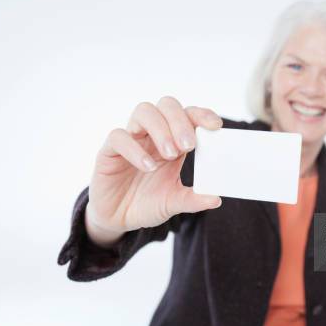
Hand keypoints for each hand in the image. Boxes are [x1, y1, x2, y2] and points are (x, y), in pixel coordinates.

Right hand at [85, 96, 222, 246]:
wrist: (117, 219)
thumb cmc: (147, 203)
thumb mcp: (174, 202)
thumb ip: (193, 199)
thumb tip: (216, 199)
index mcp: (173, 142)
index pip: (188, 115)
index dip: (201, 115)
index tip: (215, 126)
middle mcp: (152, 135)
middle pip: (167, 106)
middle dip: (180, 121)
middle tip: (189, 146)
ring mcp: (131, 140)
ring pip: (144, 112)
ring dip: (160, 129)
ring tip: (170, 154)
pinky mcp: (110, 151)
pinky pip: (119, 137)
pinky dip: (135, 149)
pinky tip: (147, 166)